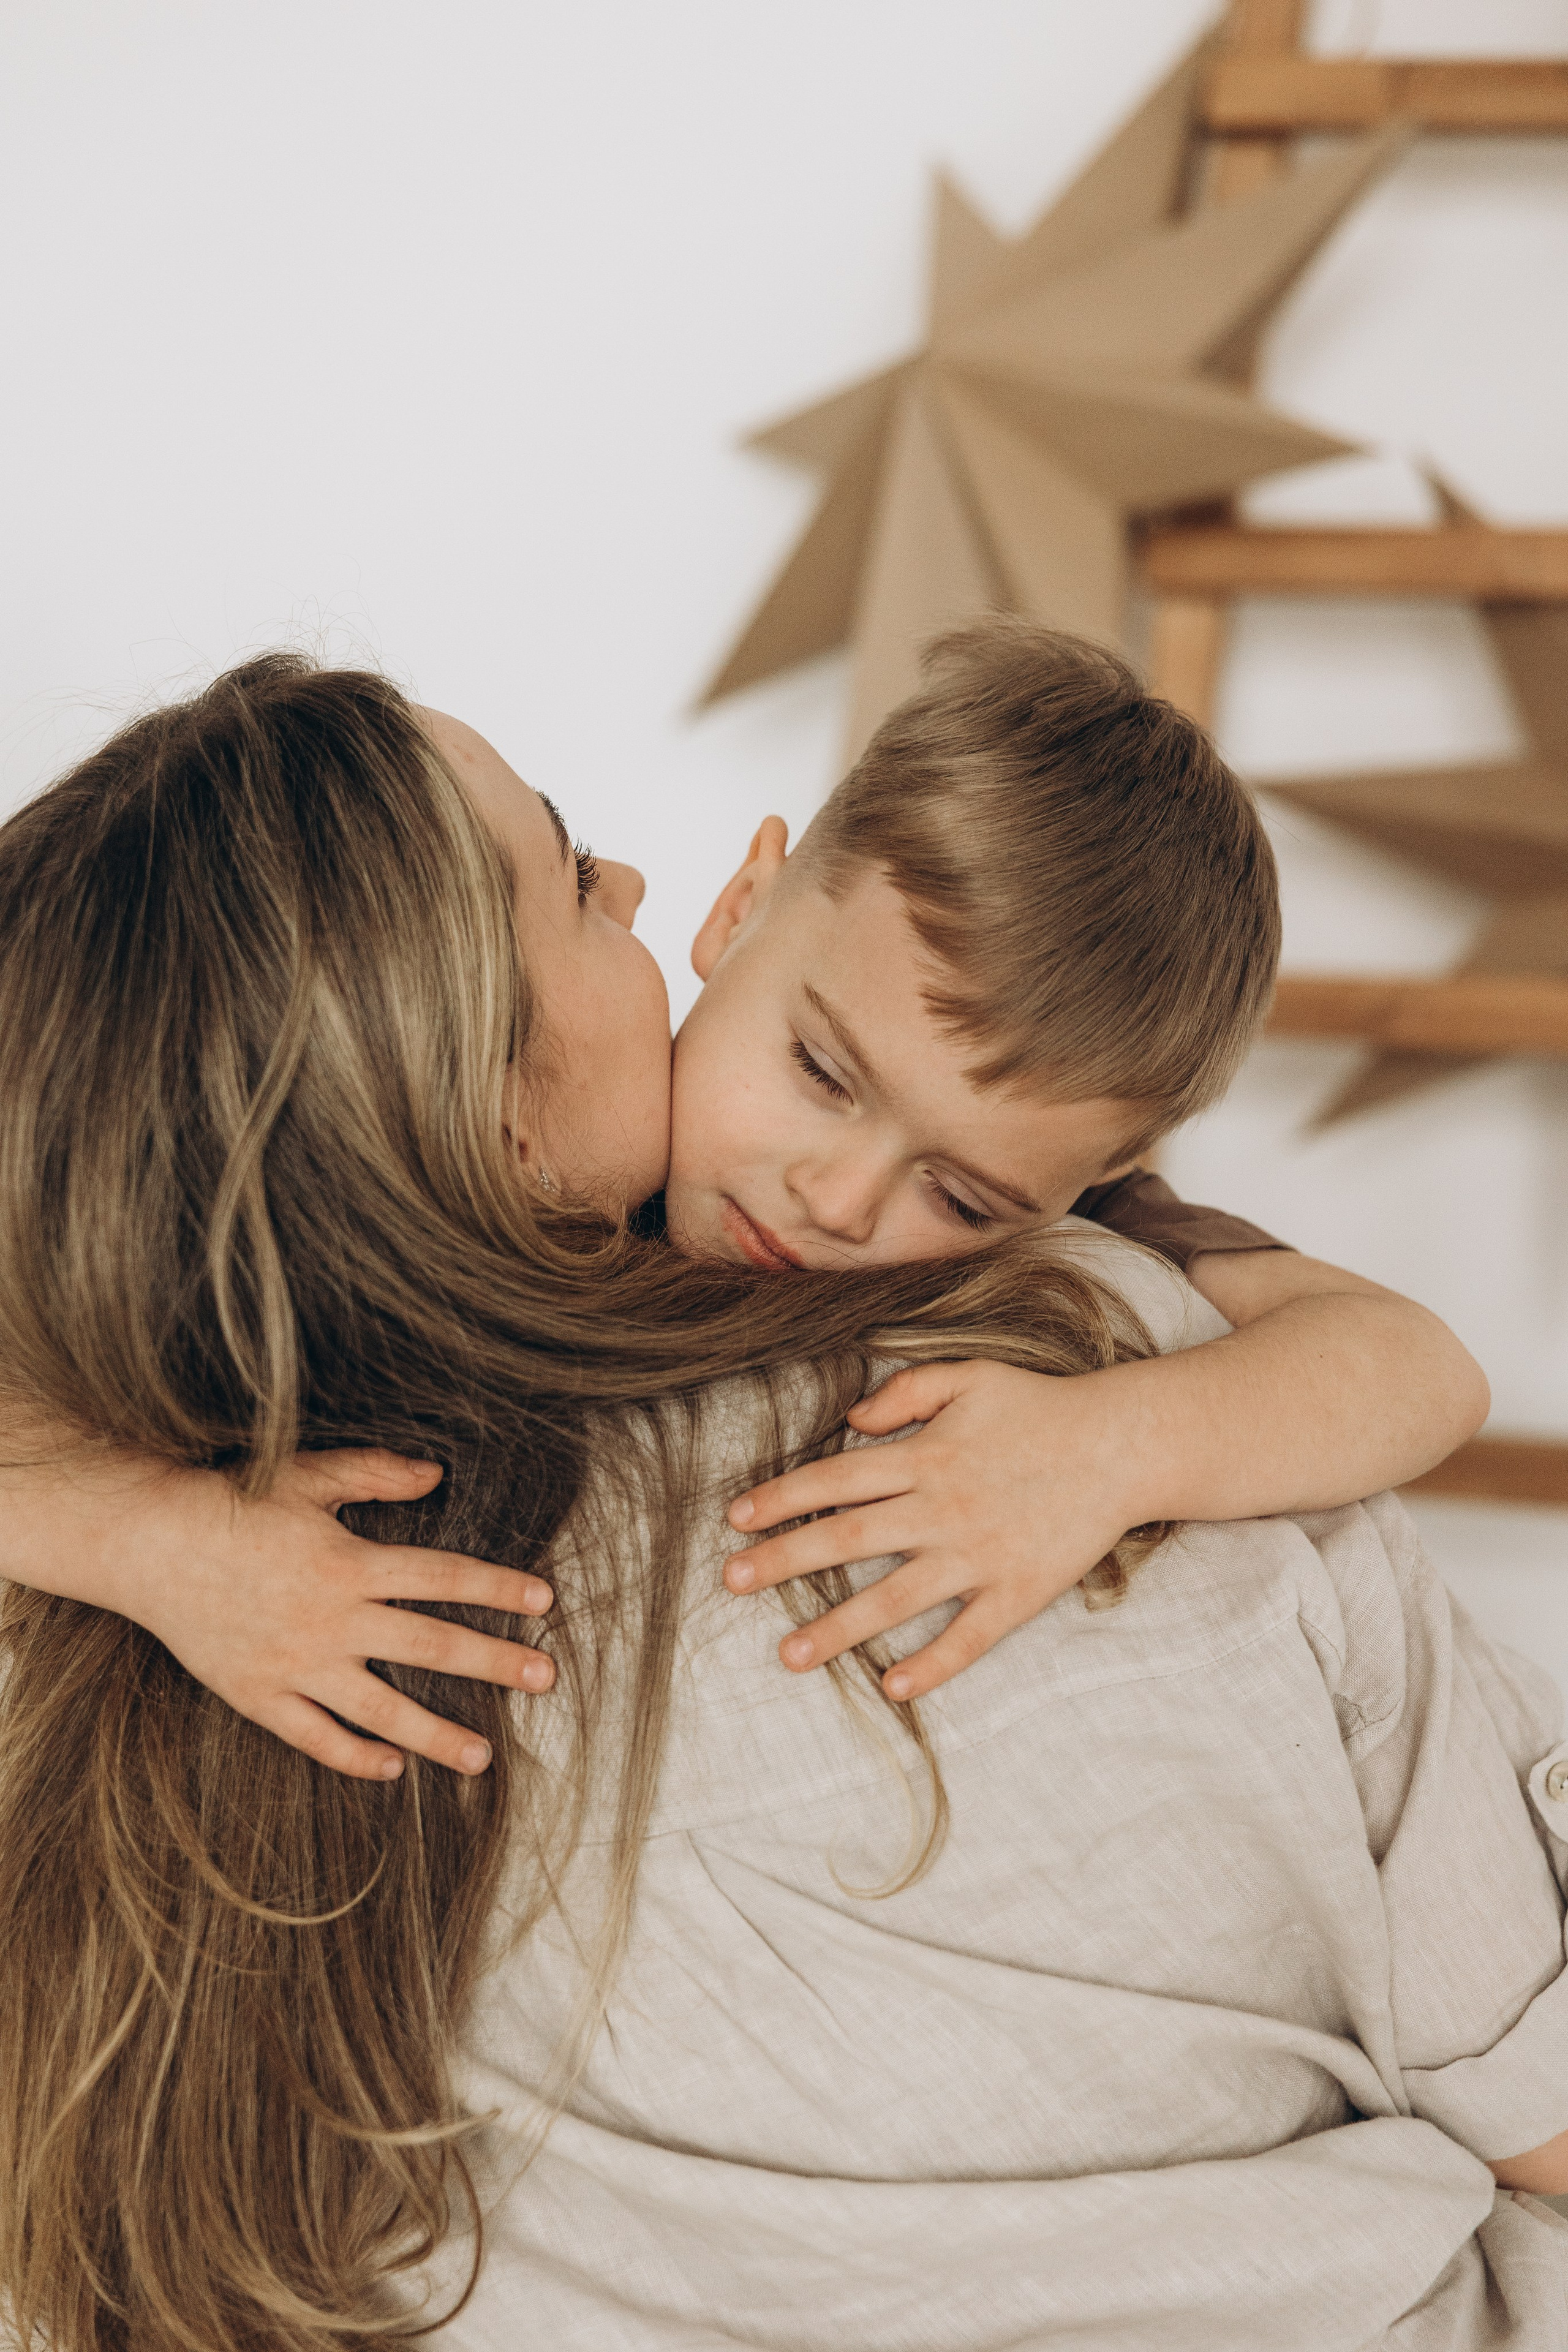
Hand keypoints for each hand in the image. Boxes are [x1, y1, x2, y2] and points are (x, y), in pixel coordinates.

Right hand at [105, 1449, 555, 1779]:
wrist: (149, 1544)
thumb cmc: (231, 1501)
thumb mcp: (308, 1475)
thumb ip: (375, 1473)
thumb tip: (436, 1473)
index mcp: (349, 1563)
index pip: (442, 1577)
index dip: (496, 1588)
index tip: (543, 1602)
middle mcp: (331, 1619)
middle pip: (429, 1645)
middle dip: (493, 1661)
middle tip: (546, 1678)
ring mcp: (295, 1663)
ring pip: (380, 1709)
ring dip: (437, 1733)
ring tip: (483, 1757)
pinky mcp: (258, 1693)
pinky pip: (313, 1736)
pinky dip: (353, 1757)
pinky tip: (391, 1770)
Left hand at [724, 1360, 1146, 1701]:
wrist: (1123, 1445)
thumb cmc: (1041, 1408)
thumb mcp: (969, 1376)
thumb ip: (906, 1392)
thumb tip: (852, 1420)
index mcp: (927, 1456)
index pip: (836, 1478)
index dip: (782, 1498)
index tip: (736, 1518)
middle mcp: (943, 1508)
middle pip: (849, 1537)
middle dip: (785, 1560)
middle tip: (732, 1583)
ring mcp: (980, 1555)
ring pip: (895, 1597)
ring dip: (838, 1627)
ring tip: (788, 1654)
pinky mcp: (1017, 1591)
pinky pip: (968, 1637)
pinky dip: (932, 1664)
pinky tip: (892, 1686)